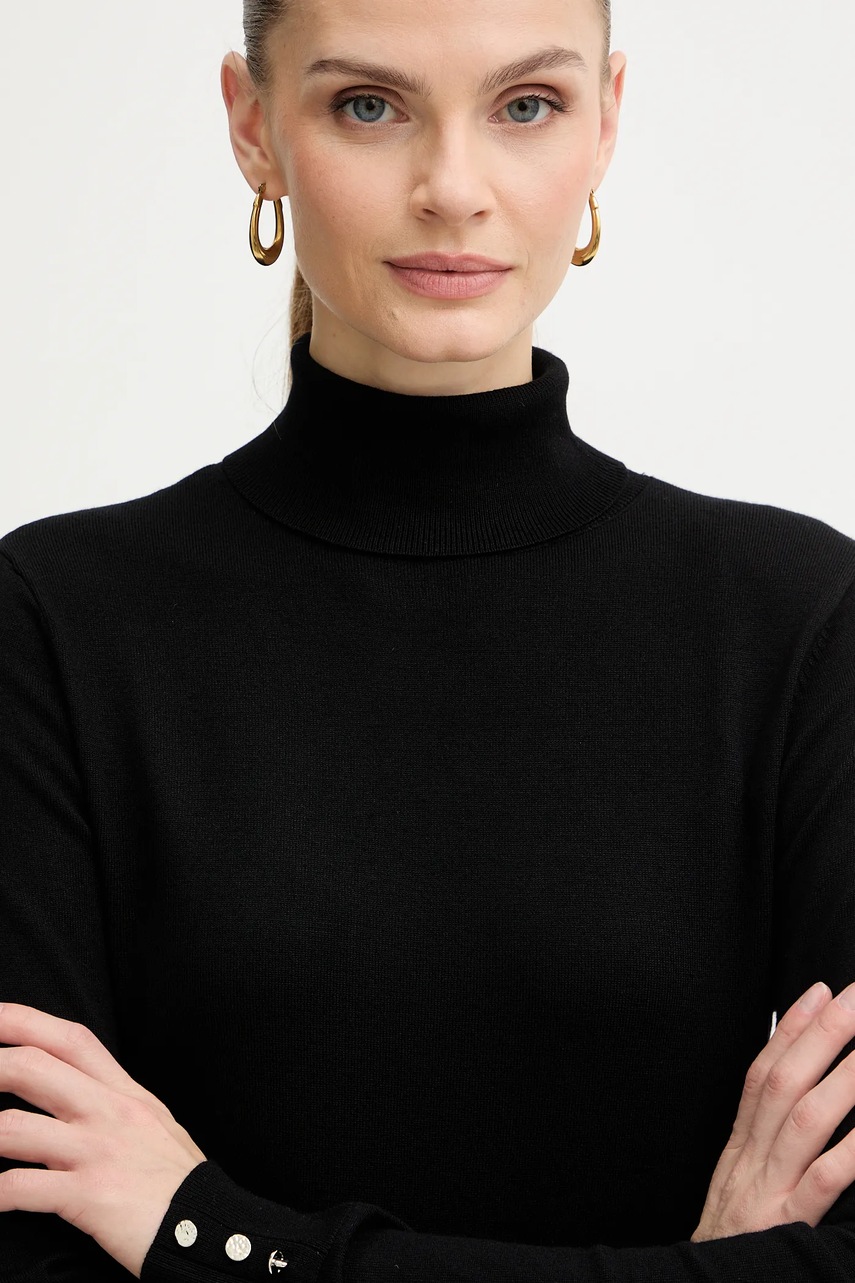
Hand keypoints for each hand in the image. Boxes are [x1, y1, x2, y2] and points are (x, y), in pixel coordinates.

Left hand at [0, 1003, 206, 1277]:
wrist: (209, 1224)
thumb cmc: (175, 1179)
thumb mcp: (151, 1120)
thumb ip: (112, 1098)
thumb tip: (72, 1085)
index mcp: (122, 1091)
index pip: (69, 1038)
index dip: (22, 1021)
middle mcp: (108, 1111)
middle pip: (32, 1067)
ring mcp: (96, 1151)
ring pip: (13, 1127)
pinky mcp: (89, 1196)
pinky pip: (21, 1189)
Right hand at [691, 980, 854, 1241]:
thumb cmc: (732, 1249)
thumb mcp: (739, 1190)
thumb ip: (764, 1145)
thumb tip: (794, 1098)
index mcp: (739, 1150)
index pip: (761, 1074)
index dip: (791, 1030)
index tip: (821, 991)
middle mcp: (749, 1161)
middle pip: (783, 1082)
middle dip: (823, 1034)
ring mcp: (767, 1192)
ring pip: (804, 1119)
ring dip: (844, 1075)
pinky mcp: (786, 1227)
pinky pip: (824, 1181)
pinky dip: (851, 1151)